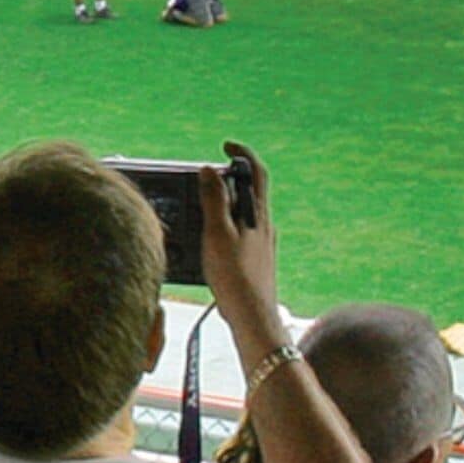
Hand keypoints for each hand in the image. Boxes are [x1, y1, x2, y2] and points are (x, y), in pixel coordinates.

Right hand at [198, 142, 282, 334]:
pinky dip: (223, 228)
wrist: (252, 316)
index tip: (225, 146)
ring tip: (199, 214)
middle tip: (202, 182)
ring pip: (242, 213)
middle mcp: (264, 225)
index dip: (242, 153)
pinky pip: (239, 233)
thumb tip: (210, 170)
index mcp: (257, 213)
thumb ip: (214, 200)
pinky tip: (209, 243)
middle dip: (226, 182)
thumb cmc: (235, 276)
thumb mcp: (217, 233)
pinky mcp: (256, 259)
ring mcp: (262, 243)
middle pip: (248, 191)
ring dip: (222, 206)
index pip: (256, 171)